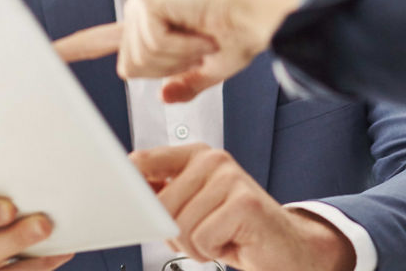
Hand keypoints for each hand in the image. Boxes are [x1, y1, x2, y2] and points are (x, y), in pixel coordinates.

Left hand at [54, 0, 301, 101]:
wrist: (257, 21)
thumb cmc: (239, 39)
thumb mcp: (207, 71)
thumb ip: (183, 84)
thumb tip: (166, 96)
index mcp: (149, 25)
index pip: (102, 40)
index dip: (75, 48)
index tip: (50, 52)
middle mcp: (140, 11)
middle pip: (130, 68)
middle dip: (167, 67)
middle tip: (197, 47)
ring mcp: (142, 4)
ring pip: (142, 59)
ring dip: (178, 56)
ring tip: (201, 37)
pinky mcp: (150, 2)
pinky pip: (154, 45)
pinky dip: (182, 47)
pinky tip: (198, 31)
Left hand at [134, 144, 352, 270]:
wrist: (283, 247)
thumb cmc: (233, 229)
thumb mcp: (191, 209)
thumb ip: (162, 196)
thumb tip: (127, 196)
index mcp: (195, 155)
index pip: (144, 162)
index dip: (128, 187)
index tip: (122, 203)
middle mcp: (213, 159)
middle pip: (160, 204)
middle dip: (175, 232)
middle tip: (202, 233)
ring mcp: (230, 177)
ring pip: (181, 225)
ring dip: (196, 245)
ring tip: (219, 236)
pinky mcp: (244, 202)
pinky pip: (202, 238)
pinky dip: (212, 250)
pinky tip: (231, 241)